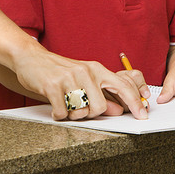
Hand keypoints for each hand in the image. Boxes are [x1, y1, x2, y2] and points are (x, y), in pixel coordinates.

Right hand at [12, 46, 148, 119]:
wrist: (32, 58)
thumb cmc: (61, 71)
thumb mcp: (85, 79)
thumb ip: (103, 93)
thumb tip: (118, 110)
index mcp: (97, 69)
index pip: (123, 86)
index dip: (135, 102)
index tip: (142, 115)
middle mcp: (87, 72)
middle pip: (100, 106)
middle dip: (91, 114)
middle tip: (80, 108)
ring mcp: (70, 78)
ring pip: (81, 112)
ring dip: (73, 115)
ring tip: (66, 104)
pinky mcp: (52, 86)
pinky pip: (62, 112)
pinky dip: (59, 114)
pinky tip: (55, 106)